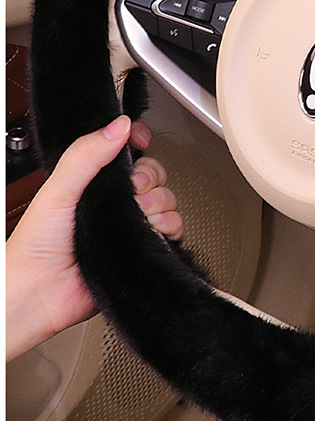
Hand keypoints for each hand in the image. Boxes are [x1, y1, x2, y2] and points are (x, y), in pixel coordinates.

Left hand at [6, 116, 182, 361]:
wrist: (38, 295)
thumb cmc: (35, 247)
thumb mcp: (57, 190)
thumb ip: (85, 154)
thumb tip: (119, 125)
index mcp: (93, 180)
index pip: (127, 149)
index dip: (139, 140)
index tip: (140, 140)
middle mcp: (114, 201)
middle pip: (153, 173)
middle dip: (150, 178)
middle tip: (132, 191)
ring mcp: (129, 225)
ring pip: (166, 199)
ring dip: (159, 205)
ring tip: (137, 216)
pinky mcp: (142, 250)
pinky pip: (172, 231)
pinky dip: (169, 228)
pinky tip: (152, 231)